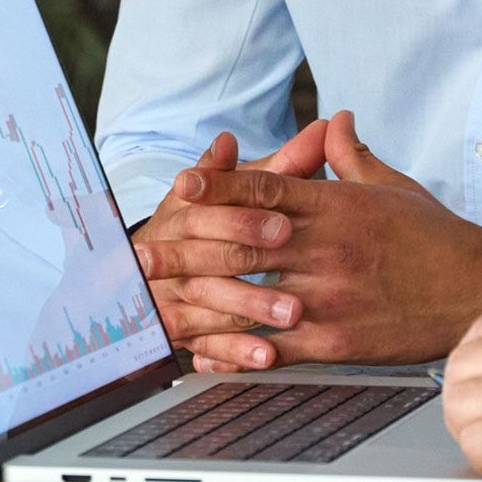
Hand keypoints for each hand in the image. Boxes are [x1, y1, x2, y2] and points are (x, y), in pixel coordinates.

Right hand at [131, 119, 329, 362]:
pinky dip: (235, 351)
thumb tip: (329, 126)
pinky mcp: (179, 330)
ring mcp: (172, 293)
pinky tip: (268, 356)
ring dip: (251, 308)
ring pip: (210, 302)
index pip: (211, 209)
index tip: (285, 223)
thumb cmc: (220, 218)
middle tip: (290, 265)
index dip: (246, 215)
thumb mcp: (246, 188)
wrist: (152, 261)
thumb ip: (286, 163)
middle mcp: (172, 249)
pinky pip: (206, 344)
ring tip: (293, 315)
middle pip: (209, 255)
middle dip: (248, 257)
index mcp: (187, 209)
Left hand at [148, 110, 481, 369]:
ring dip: (195, 303)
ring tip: (155, 306)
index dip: (221, 186)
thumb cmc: (435, 238)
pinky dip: (232, 351)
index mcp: (340, 207)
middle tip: (140, 251)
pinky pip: (272, 348)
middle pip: (244, 243)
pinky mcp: (335, 342)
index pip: (269, 190)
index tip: (181, 184)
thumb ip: (352, 156)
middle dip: (187, 246)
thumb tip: (334, 121)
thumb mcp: (394, 187)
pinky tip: (202, 353)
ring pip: (249, 298)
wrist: (476, 292)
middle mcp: (329, 249)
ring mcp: (329, 298)